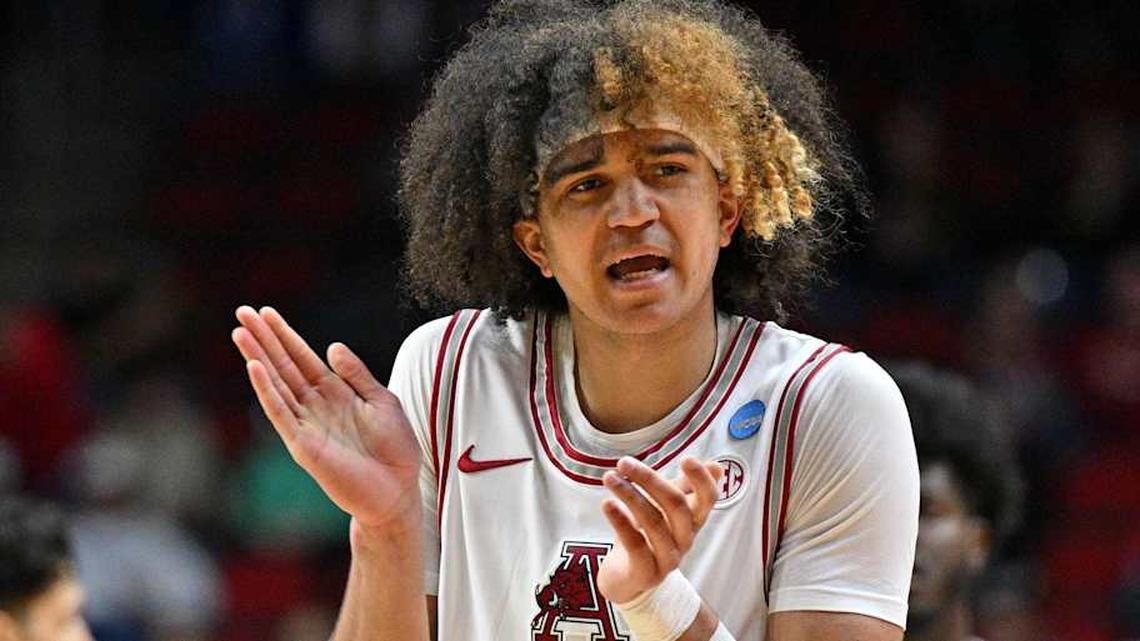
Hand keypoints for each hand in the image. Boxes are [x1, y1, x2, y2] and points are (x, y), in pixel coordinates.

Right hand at [231, 306, 420, 532]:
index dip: (286, 335)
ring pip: (277, 384)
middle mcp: (316, 406)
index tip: (266, 312)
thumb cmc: (395, 450)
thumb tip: (332, 346)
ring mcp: (306, 424)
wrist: (398, 489)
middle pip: (284, 365)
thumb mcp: (382, 401)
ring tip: (240, 332)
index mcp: (335, 393)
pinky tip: (255, 367)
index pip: (303, 357)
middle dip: (264, 339)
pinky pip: (281, 413)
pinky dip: (267, 391)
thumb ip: (357, 374)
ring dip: (258, 358)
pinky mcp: (303, 445)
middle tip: (242, 312)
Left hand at [596, 456, 724, 603]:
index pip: (708, 499)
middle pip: (676, 506)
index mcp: (693, 521)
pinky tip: (608, 504)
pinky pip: (635, 544)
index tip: (686, 459)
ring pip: (653, 522)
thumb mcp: (665, 509)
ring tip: (610, 478)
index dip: (701, 480)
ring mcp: (668, 559)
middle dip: (650, 480)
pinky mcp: (646, 573)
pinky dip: (621, 521)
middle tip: (624, 462)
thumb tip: (717, 466)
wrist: (628, 579)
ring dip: (629, 495)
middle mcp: (685, 540)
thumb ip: (686, 488)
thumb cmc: (648, 535)